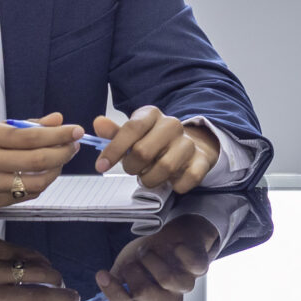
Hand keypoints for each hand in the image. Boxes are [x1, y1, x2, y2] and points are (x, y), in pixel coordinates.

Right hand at [0, 117, 83, 210]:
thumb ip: (25, 125)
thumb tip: (57, 120)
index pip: (31, 136)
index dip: (58, 135)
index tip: (75, 130)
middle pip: (37, 160)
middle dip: (62, 152)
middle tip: (73, 146)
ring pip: (35, 182)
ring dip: (55, 172)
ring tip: (60, 161)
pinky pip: (25, 196)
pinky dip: (40, 185)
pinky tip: (43, 175)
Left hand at [93, 107, 219, 192]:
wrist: (191, 145)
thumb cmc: (154, 141)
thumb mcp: (133, 134)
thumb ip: (115, 132)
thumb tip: (98, 123)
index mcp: (152, 115)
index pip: (131, 129)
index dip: (113, 149)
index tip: (101, 166)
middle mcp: (172, 125)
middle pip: (143, 151)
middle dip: (132, 167)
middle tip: (132, 170)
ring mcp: (189, 143)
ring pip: (164, 168)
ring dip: (150, 179)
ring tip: (149, 177)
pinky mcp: (202, 160)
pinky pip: (187, 180)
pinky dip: (175, 186)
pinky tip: (171, 181)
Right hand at [94, 214, 221, 300]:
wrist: (176, 236)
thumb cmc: (148, 258)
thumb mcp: (126, 274)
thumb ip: (115, 292)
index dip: (115, 296)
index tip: (102, 275)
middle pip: (146, 294)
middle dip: (131, 272)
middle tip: (130, 260)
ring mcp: (186, 285)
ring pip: (168, 279)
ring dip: (151, 259)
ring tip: (147, 250)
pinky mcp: (199, 267)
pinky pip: (194, 265)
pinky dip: (181, 252)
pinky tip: (174, 246)